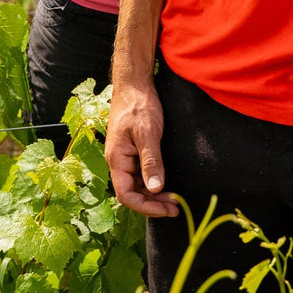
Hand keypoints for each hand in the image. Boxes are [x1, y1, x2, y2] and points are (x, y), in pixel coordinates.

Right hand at [105, 77, 178, 217]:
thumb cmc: (138, 104)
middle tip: (175, 207)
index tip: (167, 209)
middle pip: (132, 193)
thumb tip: (155, 189)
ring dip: (153, 194)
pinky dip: (153, 181)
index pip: (127, 195)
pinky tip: (165, 183)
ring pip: (137, 185)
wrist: (134, 83)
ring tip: (174, 199)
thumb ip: (151, 161)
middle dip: (153, 203)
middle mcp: (118, 161)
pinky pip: (140, 173)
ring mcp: (125, 156)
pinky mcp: (133, 150)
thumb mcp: (147, 132)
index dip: (146, 207)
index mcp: (117, 159)